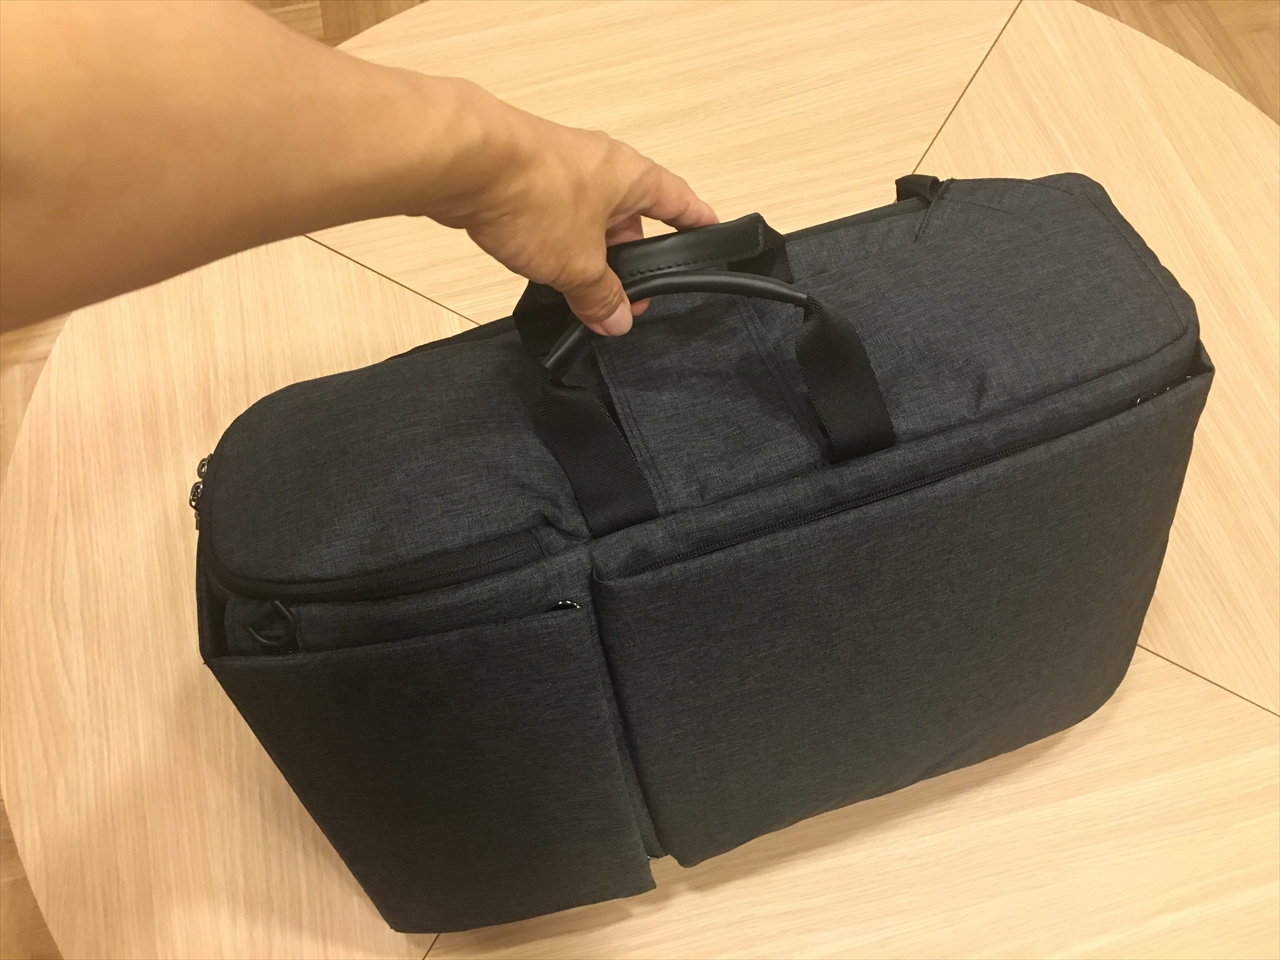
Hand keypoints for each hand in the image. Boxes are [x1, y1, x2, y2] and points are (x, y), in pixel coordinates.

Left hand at [410, 79, 718, 335]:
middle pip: (629, 214)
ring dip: (588, 254)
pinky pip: (552, 214)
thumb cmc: (537, 197)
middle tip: (629, 300)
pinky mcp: (521, 176)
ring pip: (587, 217)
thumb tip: (618, 320)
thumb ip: (601, 295)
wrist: (464, 160)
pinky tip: (544, 271)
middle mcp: (599, 164)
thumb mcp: (579, 264)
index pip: (677, 200)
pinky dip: (556, 243)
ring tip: (582, 295)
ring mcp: (558, 167)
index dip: (696, 222)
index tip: (710, 235)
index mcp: (631, 175)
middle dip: (629, 258)